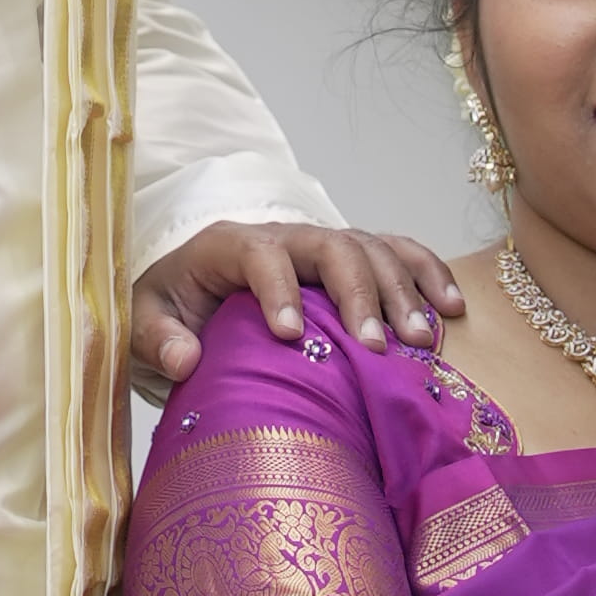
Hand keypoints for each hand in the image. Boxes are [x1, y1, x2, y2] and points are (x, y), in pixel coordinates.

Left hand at [132, 213, 457, 388]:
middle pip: (332, 247)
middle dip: (358, 294)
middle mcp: (285, 236)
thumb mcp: (143, 322)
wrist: (189, 296)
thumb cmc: (171, 308)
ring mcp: (323, 247)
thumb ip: (157, 338)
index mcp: (230, 245)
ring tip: (421, 340)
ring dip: (402, 291)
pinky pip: (399, 255)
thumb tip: (184, 358)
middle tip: (375, 348)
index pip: (260, 253)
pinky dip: (428, 275)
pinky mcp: (352, 262)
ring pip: (373, 250)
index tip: (290, 336)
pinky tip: (452, 310)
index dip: (277, 288)